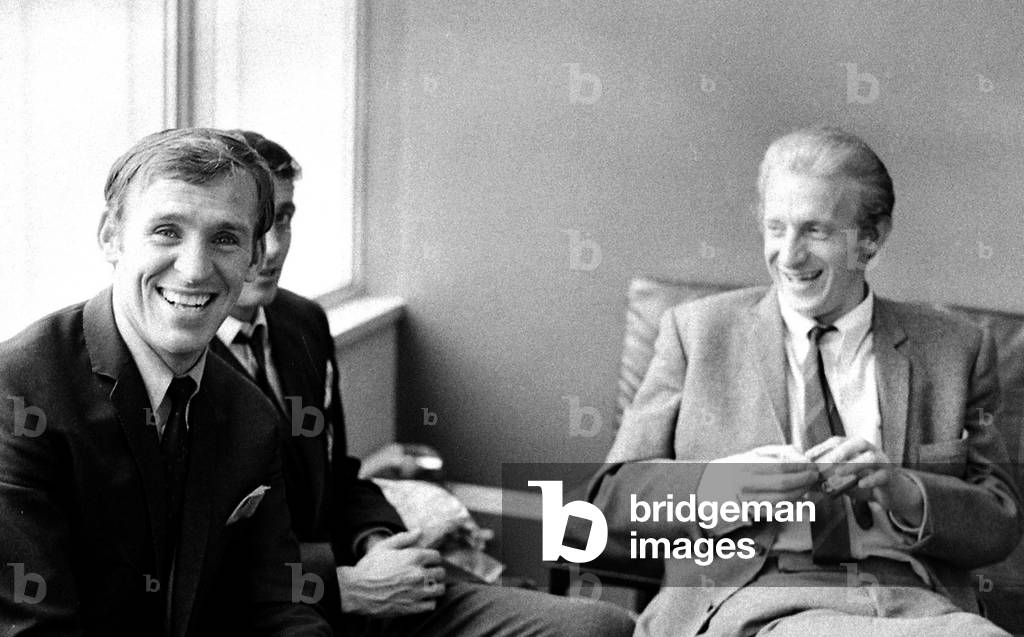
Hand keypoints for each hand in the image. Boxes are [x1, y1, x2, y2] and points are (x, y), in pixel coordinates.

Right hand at [337, 529, 446, 616]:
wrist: (356, 590)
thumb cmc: (369, 567)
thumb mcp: (384, 547)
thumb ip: (404, 538)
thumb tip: (419, 531)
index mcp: (414, 557)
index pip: (437, 556)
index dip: (431, 558)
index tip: (426, 562)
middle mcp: (419, 573)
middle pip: (440, 573)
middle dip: (434, 572)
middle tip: (427, 575)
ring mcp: (417, 591)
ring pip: (439, 589)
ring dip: (434, 587)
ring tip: (427, 587)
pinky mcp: (412, 607)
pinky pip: (431, 604)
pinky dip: (428, 602)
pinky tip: (421, 599)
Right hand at [699, 445, 819, 506]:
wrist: (705, 490)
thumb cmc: (731, 470)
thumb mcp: (749, 454)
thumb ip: (774, 452)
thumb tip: (799, 456)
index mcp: (743, 466)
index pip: (779, 467)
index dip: (799, 467)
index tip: (811, 465)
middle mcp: (744, 485)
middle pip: (783, 485)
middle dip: (803, 480)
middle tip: (814, 475)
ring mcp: (747, 502)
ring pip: (783, 500)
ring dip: (801, 493)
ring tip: (809, 485)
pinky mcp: (751, 514)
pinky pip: (777, 511)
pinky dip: (792, 505)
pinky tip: (799, 497)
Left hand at [806, 437, 922, 524]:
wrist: (888, 494)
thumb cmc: (862, 482)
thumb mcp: (842, 480)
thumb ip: (826, 480)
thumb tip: (805, 484)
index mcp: (856, 447)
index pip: (838, 441)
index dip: (822, 447)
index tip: (807, 456)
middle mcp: (870, 450)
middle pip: (858, 442)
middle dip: (841, 450)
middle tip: (826, 462)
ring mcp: (882, 462)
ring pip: (871, 457)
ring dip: (854, 464)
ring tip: (839, 473)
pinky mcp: (890, 476)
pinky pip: (883, 475)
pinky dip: (871, 479)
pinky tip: (861, 484)